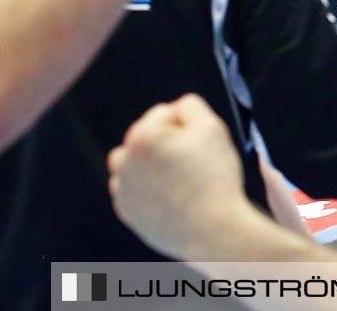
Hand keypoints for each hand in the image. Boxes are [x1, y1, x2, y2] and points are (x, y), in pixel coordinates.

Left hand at [109, 94, 250, 258]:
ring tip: (178, 178)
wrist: (212, 231)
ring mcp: (122, 188)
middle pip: (147, 135)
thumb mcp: (212, 127)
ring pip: (135, 161)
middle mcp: (124, 160)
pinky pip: (135, 188)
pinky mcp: (126, 210)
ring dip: (152, 163)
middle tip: (193, 164)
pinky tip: (171, 196)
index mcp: (142, 136)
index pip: (166, 113)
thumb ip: (191, 105)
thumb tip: (176, 108)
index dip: (188, 126)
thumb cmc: (214, 178)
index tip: (200, 146)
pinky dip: (148, 188)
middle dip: (167, 143)